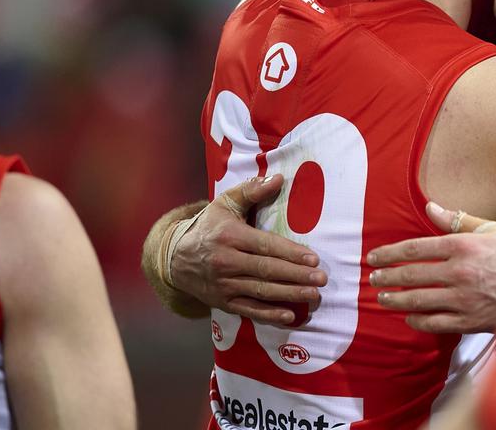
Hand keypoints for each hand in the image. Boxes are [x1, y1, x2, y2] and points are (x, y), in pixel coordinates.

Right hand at [169, 175, 326, 324]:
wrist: (174, 258)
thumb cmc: (208, 227)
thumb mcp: (224, 203)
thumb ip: (251, 190)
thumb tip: (278, 178)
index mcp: (230, 236)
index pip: (265, 246)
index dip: (290, 253)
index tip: (313, 258)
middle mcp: (226, 262)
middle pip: (266, 270)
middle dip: (296, 275)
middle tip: (321, 279)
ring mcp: (224, 285)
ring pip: (261, 291)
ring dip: (289, 295)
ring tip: (313, 295)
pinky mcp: (223, 302)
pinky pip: (249, 310)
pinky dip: (269, 315)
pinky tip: (289, 316)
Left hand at [368, 202, 495, 333]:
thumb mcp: (491, 229)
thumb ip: (457, 220)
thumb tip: (429, 206)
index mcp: (463, 246)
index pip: (415, 248)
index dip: (390, 253)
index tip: (375, 257)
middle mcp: (460, 272)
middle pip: (411, 275)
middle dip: (387, 277)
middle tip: (373, 278)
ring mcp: (464, 299)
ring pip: (418, 300)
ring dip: (395, 299)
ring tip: (382, 297)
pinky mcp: (470, 321)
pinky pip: (435, 323)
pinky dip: (418, 320)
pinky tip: (409, 317)